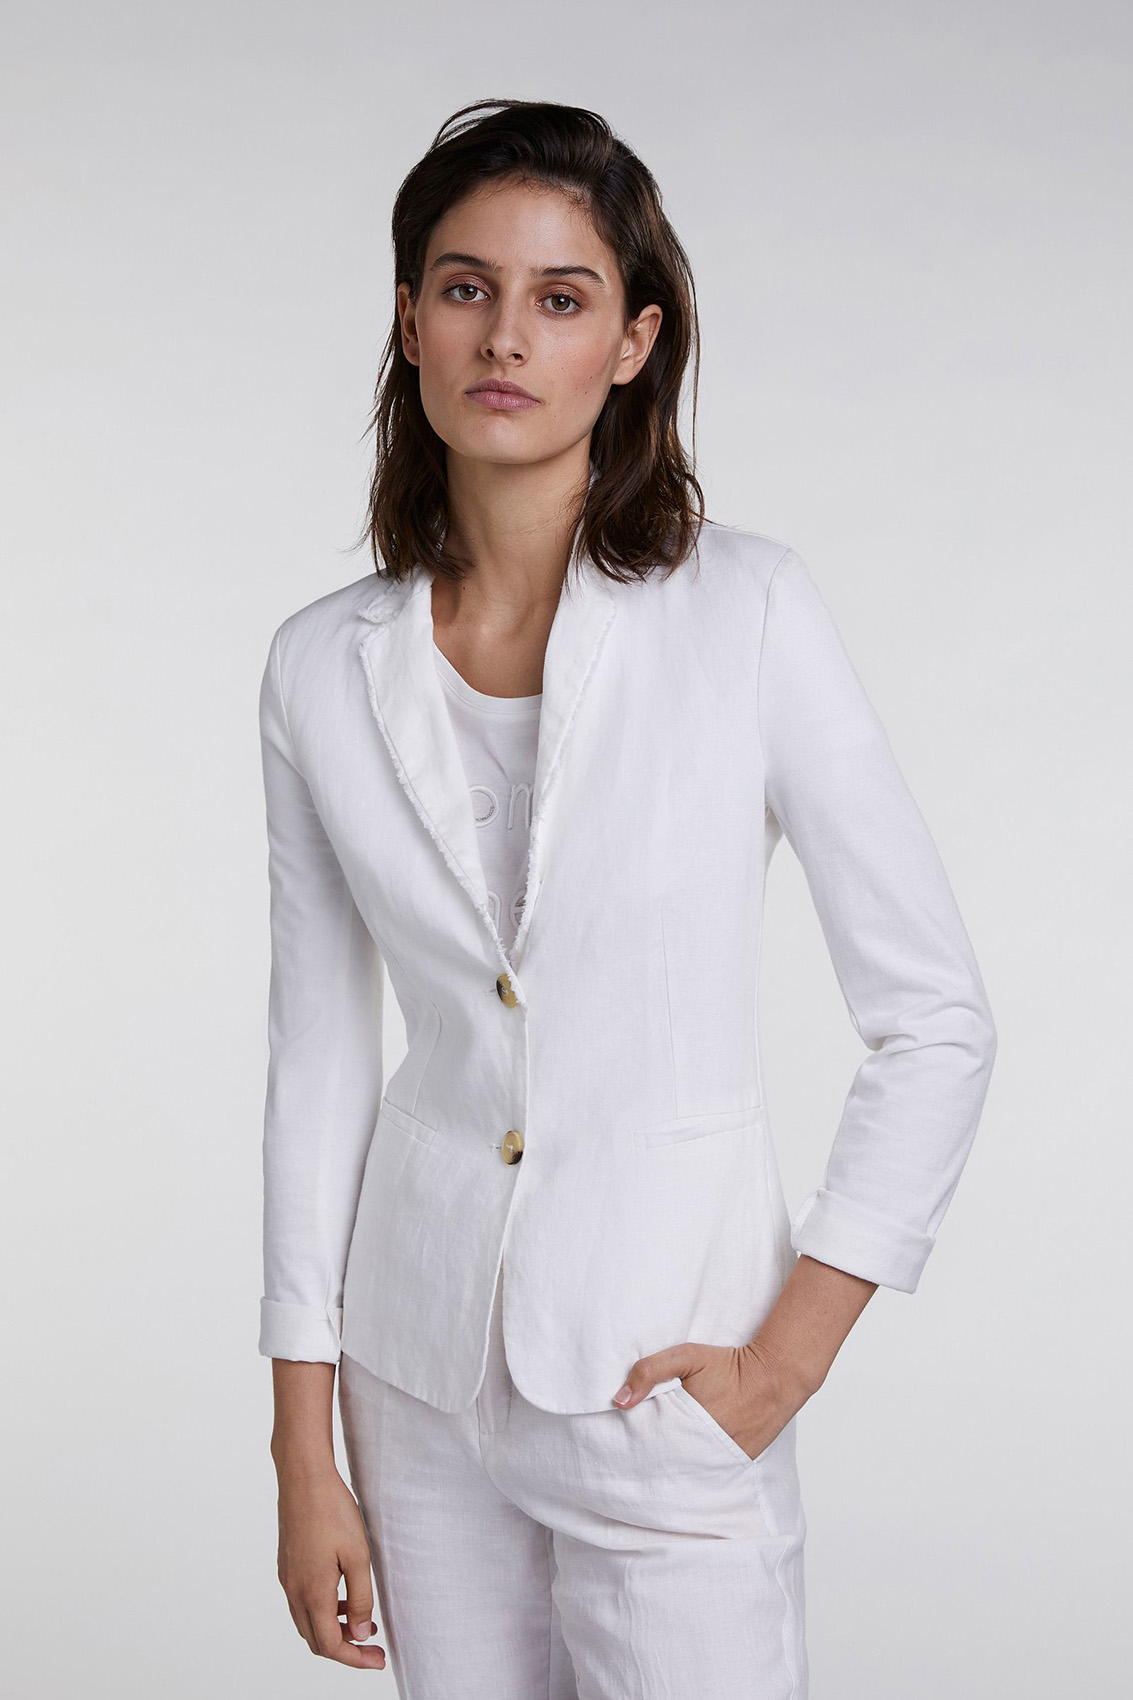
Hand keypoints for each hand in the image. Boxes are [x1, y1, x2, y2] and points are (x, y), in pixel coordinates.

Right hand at [275, 1463, 386, 1670]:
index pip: (330, 1645)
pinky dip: (323, 1611)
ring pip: (308, 1622)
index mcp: (312, 1593)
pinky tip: (343, 1597)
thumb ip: (361, 1599)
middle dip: (345, 1649)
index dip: (355, 1659)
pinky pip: (302, 1602)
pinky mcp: (287, 1565)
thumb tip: (361, 1635)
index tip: (378, 1660)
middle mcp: (294, 1590)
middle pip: (316, 1640)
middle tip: (373, 1646)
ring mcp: (287, 1578)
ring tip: (363, 1623)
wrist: (303, 1477)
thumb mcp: (358, 1556)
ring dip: (334, 1630)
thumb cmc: (332, 1511)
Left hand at [611, 1338, 814, 1461]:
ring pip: (682, 1471)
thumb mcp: (686, 1356)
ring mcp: (717, 1461)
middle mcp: (698, 1451)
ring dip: (670, 1465)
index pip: (644, 1444)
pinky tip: (683, 1461)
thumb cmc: (728, 1366)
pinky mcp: (732, 1465)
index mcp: (681, 1427)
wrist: (774, 1377)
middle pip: (661, 1462)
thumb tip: (619, 1401)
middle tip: (632, 1454)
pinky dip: (694, 1468)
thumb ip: (650, 1371)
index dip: (631, 1440)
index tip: (619, 1439)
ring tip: (657, 1458)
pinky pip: (705, 1472)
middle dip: (647, 1457)